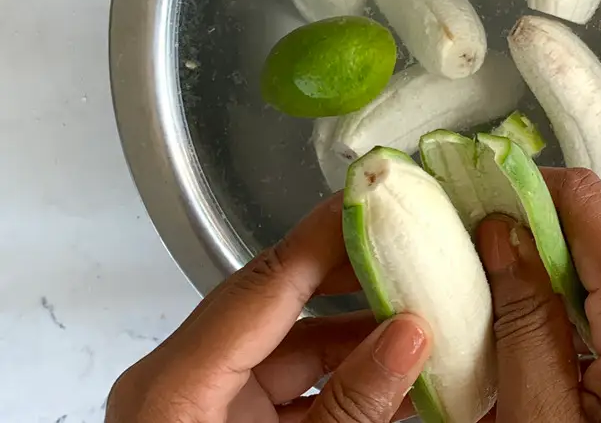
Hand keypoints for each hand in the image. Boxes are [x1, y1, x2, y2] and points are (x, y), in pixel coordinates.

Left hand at [106, 194, 432, 422]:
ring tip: (422, 314)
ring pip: (291, 345)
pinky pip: (293, 385)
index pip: (264, 280)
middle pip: (278, 302)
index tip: (377, 199)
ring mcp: (207, 407)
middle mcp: (186, 382)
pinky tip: (397, 375)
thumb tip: (412, 332)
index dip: (326, 234)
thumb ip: (353, 402)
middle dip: (351, 278)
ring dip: (357, 332)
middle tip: (412, 248)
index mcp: (177, 383)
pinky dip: (344, 377)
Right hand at [475, 167, 600, 422]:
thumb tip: (501, 229)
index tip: (464, 202)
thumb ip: (524, 319)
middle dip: (527, 249)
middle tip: (465, 278)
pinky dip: (580, 318)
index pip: (585, 201)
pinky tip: (542, 357)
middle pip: (595, 237)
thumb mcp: (544, 422)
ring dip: (549, 288)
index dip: (520, 189)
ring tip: (496, 327)